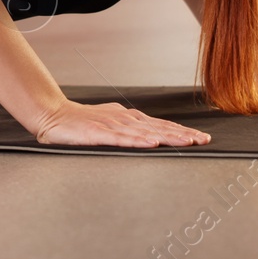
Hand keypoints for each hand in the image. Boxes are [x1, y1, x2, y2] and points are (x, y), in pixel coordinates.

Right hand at [34, 100, 211, 147]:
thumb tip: (151, 136)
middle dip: (182, 134)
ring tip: (186, 141)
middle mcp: (124, 120)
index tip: (202, 138)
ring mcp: (111, 126)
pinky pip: (121, 138)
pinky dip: (137, 140)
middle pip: (158, 127)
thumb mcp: (111, 124)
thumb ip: (130, 130)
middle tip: (204, 140)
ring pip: (144, 132)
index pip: (161, 125)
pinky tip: (151, 143)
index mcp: (129, 119)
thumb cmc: (82, 122)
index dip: (182, 131)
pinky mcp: (98, 133)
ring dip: (167, 136)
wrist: (53, 115)